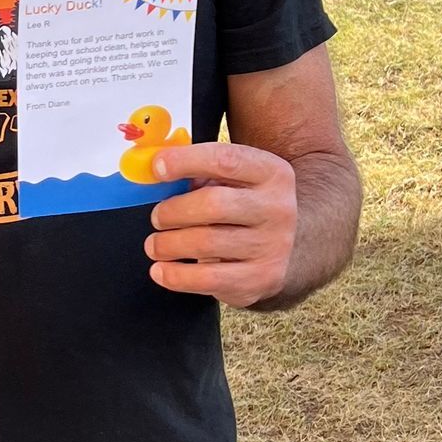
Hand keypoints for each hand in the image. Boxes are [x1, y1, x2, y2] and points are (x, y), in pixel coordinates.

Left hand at [144, 142, 298, 307]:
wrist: (287, 248)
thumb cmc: (244, 207)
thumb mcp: (233, 180)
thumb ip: (198, 172)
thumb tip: (155, 173)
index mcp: (271, 173)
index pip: (225, 160)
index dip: (185, 161)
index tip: (156, 167)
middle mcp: (277, 208)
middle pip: (213, 204)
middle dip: (173, 211)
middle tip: (157, 218)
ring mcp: (272, 246)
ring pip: (205, 243)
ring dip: (168, 244)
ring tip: (156, 245)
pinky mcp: (260, 279)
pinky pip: (207, 280)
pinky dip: (175, 276)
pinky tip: (161, 270)